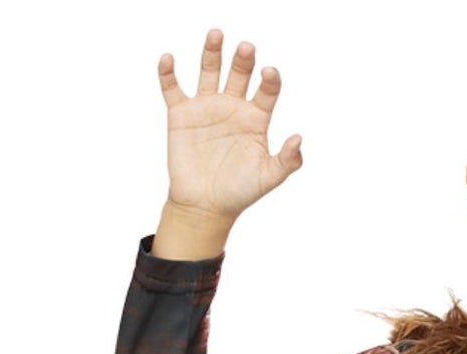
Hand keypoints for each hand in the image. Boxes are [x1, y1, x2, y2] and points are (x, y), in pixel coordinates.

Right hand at [156, 27, 303, 223]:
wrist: (205, 206)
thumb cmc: (239, 192)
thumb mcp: (268, 178)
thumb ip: (287, 160)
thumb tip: (299, 139)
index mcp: (255, 118)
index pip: (267, 91)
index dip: (270, 80)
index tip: (269, 73)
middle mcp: (232, 107)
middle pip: (239, 73)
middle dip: (244, 60)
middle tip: (247, 48)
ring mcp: (206, 107)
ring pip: (209, 70)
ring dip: (212, 52)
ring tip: (217, 35)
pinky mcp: (181, 114)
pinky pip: (172, 88)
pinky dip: (168, 73)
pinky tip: (169, 59)